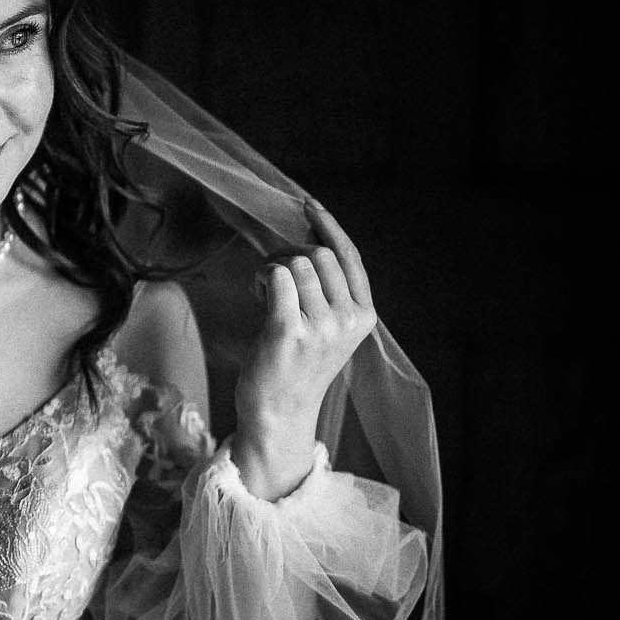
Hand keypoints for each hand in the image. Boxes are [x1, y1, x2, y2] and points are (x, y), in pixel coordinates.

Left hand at [231, 201, 375, 498]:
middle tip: (271, 270)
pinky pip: (276, 277)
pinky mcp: (290, 332)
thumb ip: (327, 290)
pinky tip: (256, 292)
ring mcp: (321, 327)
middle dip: (290, 251)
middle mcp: (348, 320)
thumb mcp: (327, 328)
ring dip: (273, 266)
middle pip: (319, 255)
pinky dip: (262, 276)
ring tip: (263, 289)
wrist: (279, 413)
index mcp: (363, 316)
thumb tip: (306, 238)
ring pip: (296, 263)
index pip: (351, 257)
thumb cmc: (296, 366)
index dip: (330, 226)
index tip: (309, 206)